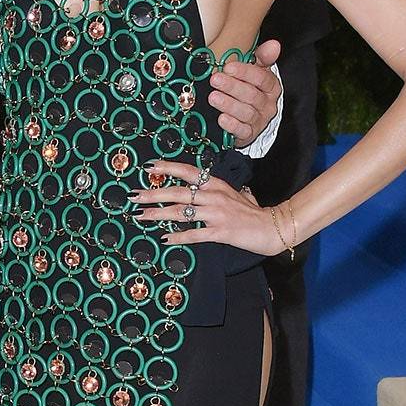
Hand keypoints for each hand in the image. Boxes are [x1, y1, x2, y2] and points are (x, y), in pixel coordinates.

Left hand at [131, 160, 281, 254]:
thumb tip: (205, 185)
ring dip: (158, 215)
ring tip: (140, 216)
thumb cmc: (253, 210)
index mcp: (216, 184)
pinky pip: (195, 234)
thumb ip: (219, 189)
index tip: (149, 167)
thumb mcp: (236, 192)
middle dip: (152, 194)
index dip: (167, 168)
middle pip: (177, 192)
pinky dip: (179, 237)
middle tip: (133, 196)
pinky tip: (165, 238)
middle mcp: (214, 196)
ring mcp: (216, 214)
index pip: (188, 171)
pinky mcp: (220, 231)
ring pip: (181, 212)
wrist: (272, 226)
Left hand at [207, 37, 281, 144]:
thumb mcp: (255, 71)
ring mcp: (259, 120)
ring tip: (213, 97)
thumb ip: (262, 57)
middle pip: (252, 95)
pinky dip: (231, 125)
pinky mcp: (249, 134)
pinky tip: (221, 118)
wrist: (247, 117)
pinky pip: (242, 131)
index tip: (228, 67)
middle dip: (232, 87)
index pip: (262, 78)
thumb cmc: (249, 89)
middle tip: (215, 80)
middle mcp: (268, 104)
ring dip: (229, 105)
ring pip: (246, 113)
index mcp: (271, 86)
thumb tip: (274, 44)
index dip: (245, 72)